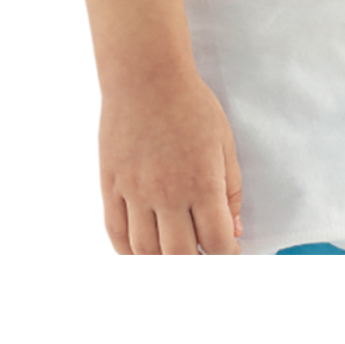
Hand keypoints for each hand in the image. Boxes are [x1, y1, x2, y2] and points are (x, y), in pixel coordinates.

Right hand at [99, 71, 243, 253]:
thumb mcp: (224, 142)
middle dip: (196, 268)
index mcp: (202, 182)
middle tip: (203, 263)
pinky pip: (116, 233)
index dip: (227, 256)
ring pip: (146, 253)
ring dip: (163, 265)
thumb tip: (233, 230)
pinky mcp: (111, 185)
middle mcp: (167, 193)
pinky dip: (129, 254)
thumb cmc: (190, 104)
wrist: (146, 75)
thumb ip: (231, 190)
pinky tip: (143, 255)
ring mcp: (135, 192)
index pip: (218, 242)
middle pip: (181, 256)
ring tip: (175, 260)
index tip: (230, 253)